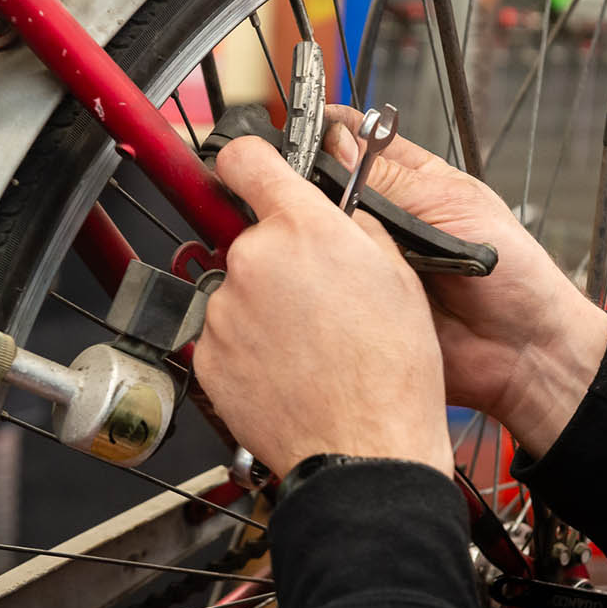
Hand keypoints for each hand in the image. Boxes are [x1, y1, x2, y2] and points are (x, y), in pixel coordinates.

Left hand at [194, 136, 451, 478]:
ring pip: (239, 291)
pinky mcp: (208, 358)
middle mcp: (253, 261)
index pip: (248, 160)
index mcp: (302, 229)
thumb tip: (338, 212)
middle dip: (280, 260)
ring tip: (312, 346)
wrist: (366, 449)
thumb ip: (355, 227)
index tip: (250, 165)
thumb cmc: (391, 372)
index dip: (251, 158)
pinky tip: (292, 370)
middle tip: (320, 299)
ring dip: (266, 307)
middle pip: (252, 239)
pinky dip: (251, 348)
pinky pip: (226, 337)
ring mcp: (224, 312)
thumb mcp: (397, 275)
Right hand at [323, 106, 606, 456]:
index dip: (326, 133)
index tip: (297, 132)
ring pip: (322, 236)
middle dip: (310, 186)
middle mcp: (385, 217)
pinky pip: (329, 284)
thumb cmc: (513, 273)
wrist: (524, 350)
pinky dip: (322, 279)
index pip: (355, 141)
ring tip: (316, 232)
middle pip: (327, 187)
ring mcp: (370, 259)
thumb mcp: (454, 208)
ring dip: (317, 235)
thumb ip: (393, 181)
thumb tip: (337, 143)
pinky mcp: (361, 301)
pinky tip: (320, 273)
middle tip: (297, 189)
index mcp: (412, 180)